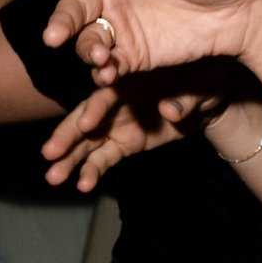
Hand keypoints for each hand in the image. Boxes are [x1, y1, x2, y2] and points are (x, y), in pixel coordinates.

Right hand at [0, 0, 261, 81]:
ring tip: (103, 59)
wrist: (247, 13)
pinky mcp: (133, 56)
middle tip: (56, 38)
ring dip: (84, 50)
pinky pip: (104, 66)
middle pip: (65, 10)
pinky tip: (111, 72)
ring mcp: (119, 27)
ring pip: (82, 42)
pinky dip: (102, 71)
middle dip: (56, 24)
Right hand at [43, 76, 215, 192]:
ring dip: (70, 159)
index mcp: (129, 78)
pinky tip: (82, 185)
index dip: (97, 109)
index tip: (85, 125)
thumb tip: (169, 110)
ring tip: (53, 177)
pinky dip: (92, 171)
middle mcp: (116, 100)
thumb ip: (185, 97)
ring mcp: (117, 123)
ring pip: (88, 141)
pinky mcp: (125, 143)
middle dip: (67, 135)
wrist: (212, 97)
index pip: (108, 93)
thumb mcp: (201, 84)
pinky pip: (104, 157)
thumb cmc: (205, 79)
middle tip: (49, 153)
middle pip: (86, 117)